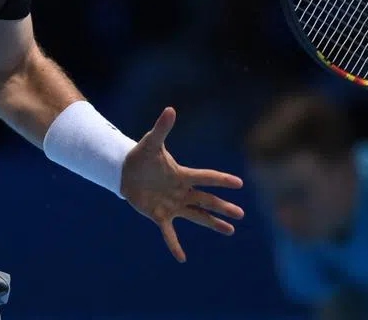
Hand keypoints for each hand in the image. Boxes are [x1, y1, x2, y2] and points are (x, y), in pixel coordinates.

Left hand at [120, 107, 244, 261]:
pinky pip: (169, 233)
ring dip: (212, 224)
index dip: (221, 179)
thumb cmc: (142, 156)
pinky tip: (181, 258)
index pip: (205, 177)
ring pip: (196, 216)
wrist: (126, 171)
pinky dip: (174, 244)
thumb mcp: (151, 142)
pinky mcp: (159, 215)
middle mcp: (181, 191)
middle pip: (206, 200)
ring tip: (230, 231)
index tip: (239, 184)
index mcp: (182, 174)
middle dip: (223, 207)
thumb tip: (170, 109)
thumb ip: (162, 128)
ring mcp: (172, 205)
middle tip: (241, 214)